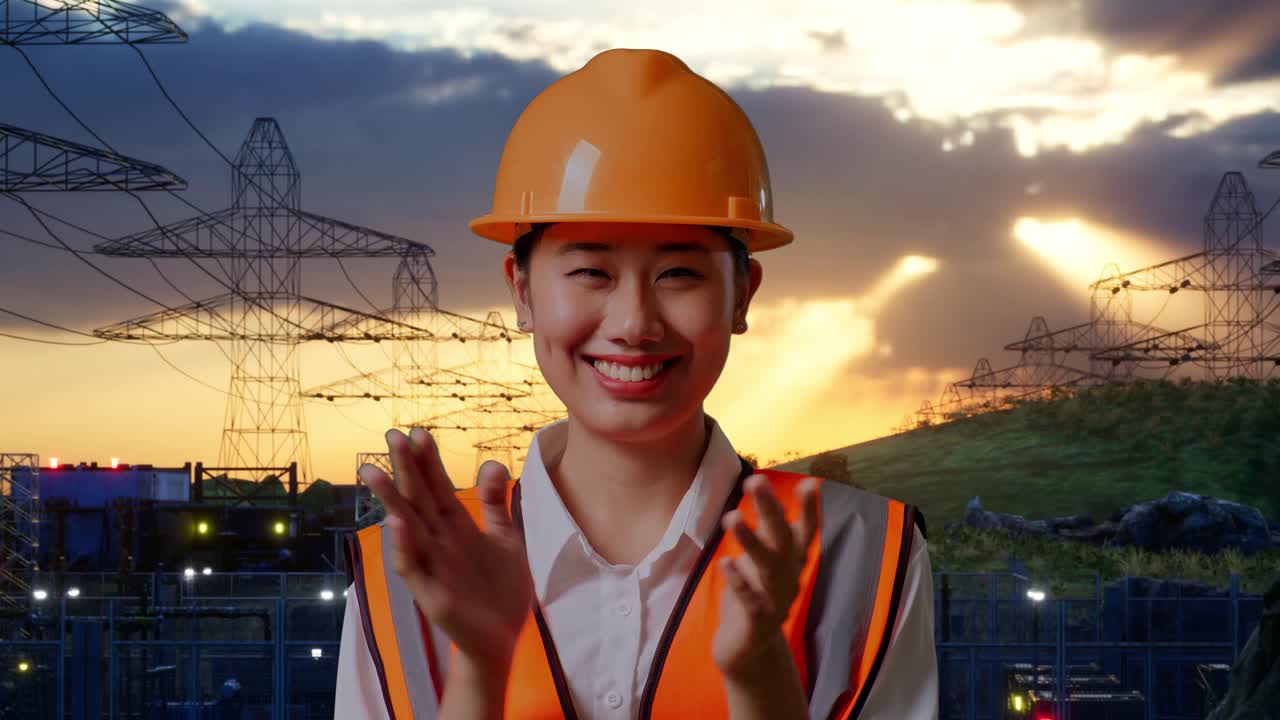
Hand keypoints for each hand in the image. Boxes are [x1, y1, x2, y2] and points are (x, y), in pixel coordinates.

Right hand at [360, 428, 533, 666]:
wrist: (503, 639)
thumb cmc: (500, 589)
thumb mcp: (506, 539)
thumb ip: (495, 504)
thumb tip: (492, 462)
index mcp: (456, 528)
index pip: (438, 487)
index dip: (428, 461)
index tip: (418, 432)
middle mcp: (439, 542)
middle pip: (418, 500)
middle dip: (405, 469)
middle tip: (391, 436)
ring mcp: (432, 568)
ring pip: (407, 529)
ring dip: (391, 502)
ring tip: (374, 472)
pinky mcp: (432, 595)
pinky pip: (413, 569)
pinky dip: (403, 547)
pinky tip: (397, 525)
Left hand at [712, 474, 818, 679]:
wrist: (749, 649)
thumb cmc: (756, 594)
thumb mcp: (764, 559)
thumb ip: (768, 529)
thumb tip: (770, 492)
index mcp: (791, 562)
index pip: (804, 531)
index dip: (809, 509)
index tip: (811, 483)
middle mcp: (789, 578)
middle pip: (782, 541)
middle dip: (770, 510)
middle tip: (756, 481)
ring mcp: (775, 600)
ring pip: (766, 567)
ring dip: (750, 541)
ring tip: (731, 517)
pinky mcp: (756, 621)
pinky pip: (749, 598)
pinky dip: (738, 581)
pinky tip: (725, 562)